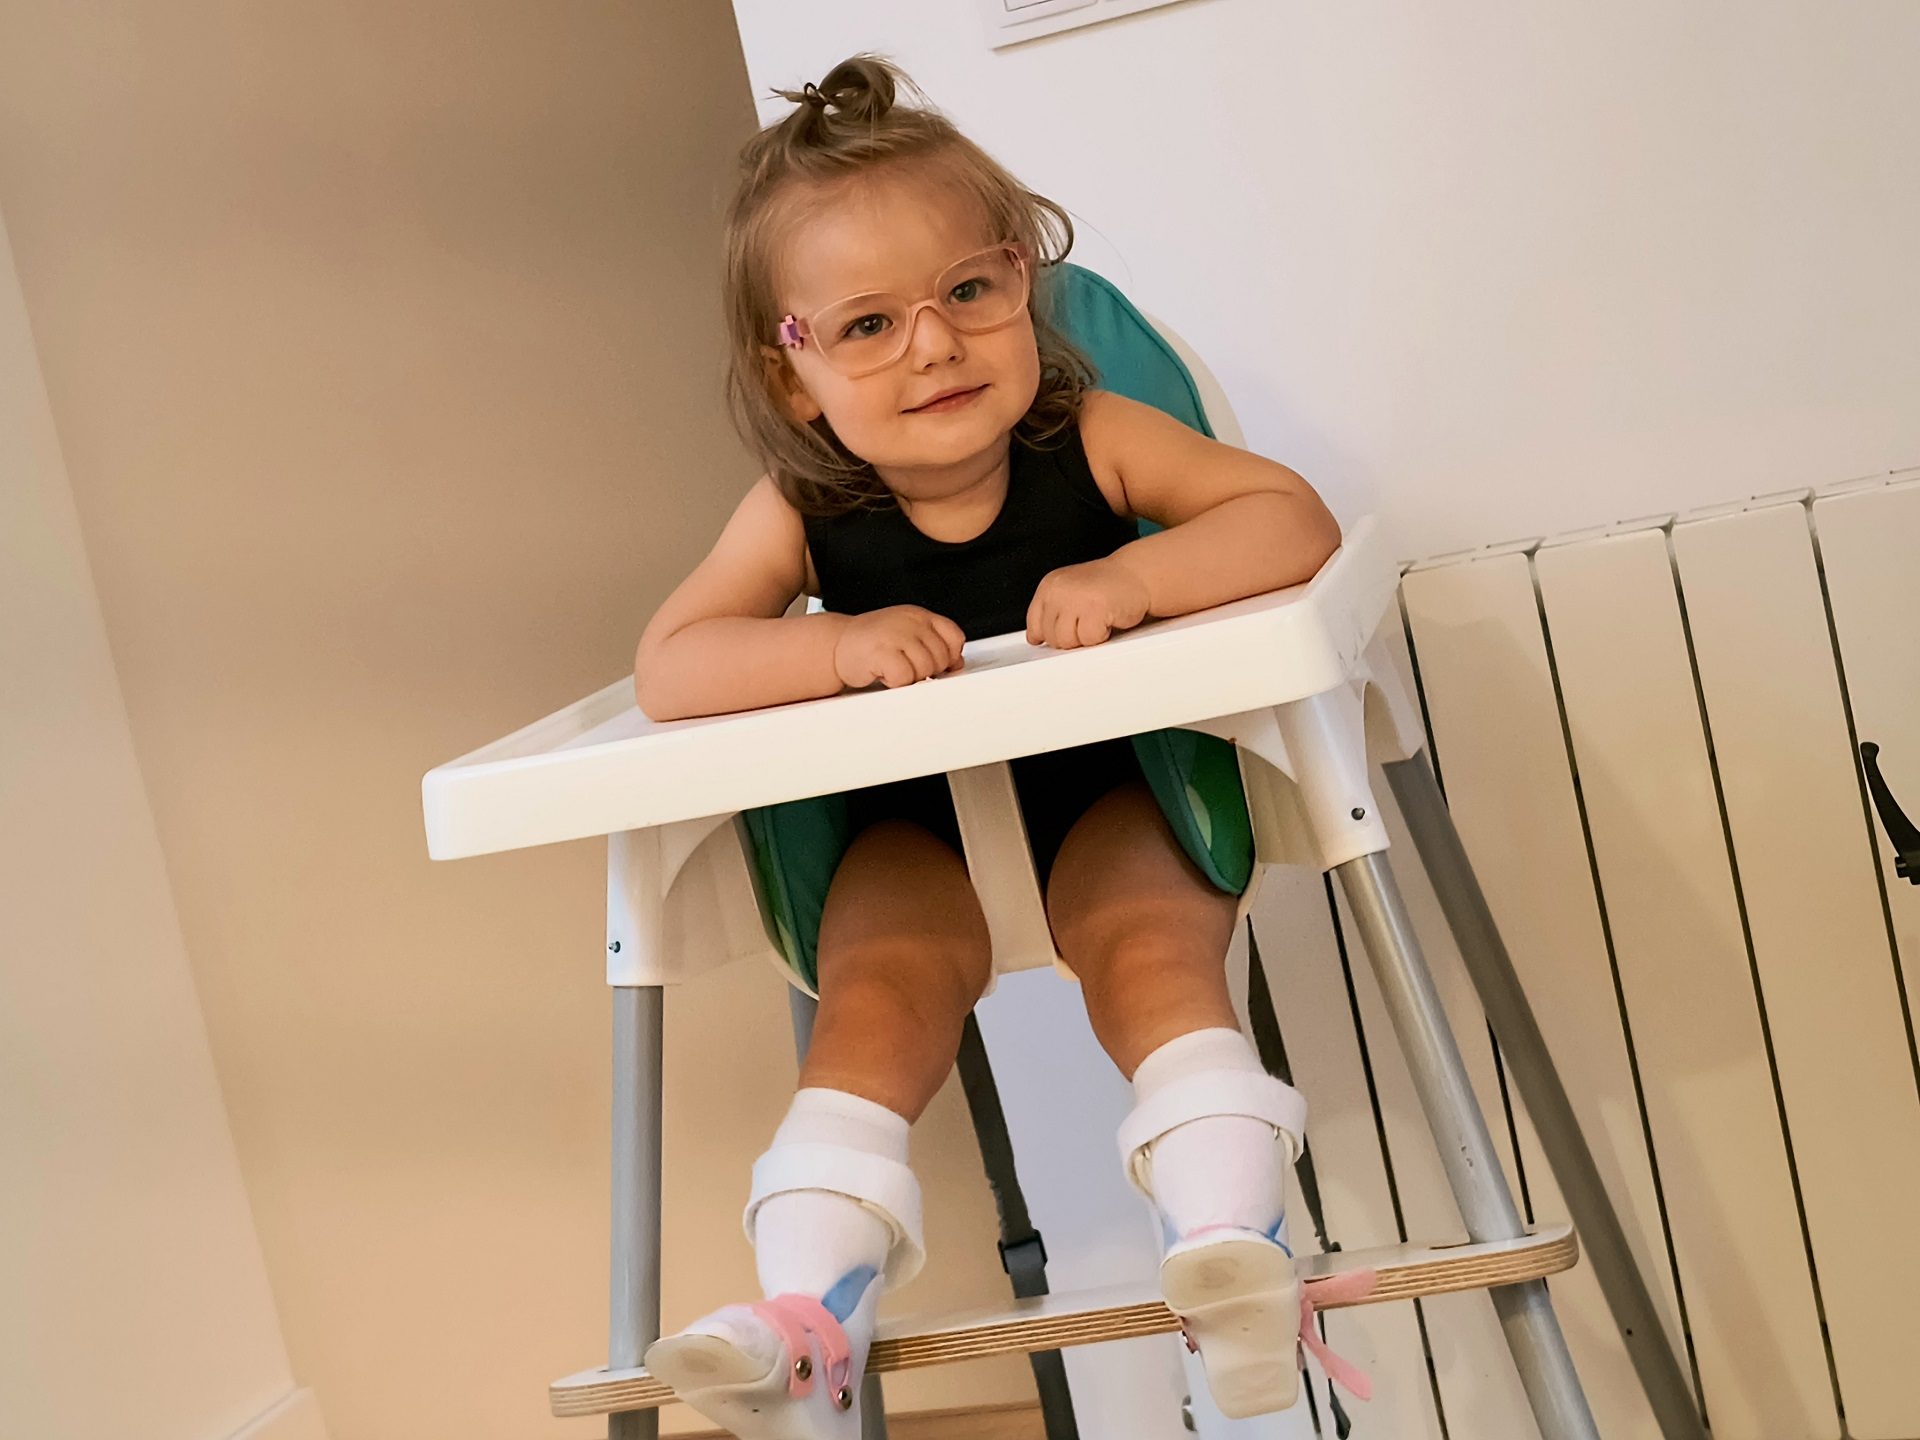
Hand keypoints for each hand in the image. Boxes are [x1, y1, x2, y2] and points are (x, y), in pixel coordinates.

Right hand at [832, 606, 966, 689]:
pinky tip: (883, 673)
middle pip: (941, 657)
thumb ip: (932, 644)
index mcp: (918, 615)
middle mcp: (910, 621)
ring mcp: (896, 634)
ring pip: (925, 669)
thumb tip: (957, 663)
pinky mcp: (882, 651)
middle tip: (905, 667)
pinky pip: (905, 678)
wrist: (833, 644)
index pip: (954, 636)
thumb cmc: (870, 643)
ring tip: (892, 669)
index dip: (949, 656)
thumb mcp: (906, 635)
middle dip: (927, 670)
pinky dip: (895, 682)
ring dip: (910, 678)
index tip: (937, 665)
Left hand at [1025, 557, 1151, 649]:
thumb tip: (1034, 638)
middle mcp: (1059, 590)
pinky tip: (1107, 619)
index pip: (1035, 625)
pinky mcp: (1094, 609)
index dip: (1051, 635)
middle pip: (1052, 637)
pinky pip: (1089, 640)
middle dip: (1072, 637)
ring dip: (1086, 637)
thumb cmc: (1106, 586)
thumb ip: (1051, 613)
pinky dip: (1102, 636)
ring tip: (1097, 619)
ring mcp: (1075, 599)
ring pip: (1068, 641)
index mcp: (1050, 586)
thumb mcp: (1070, 593)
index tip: (1065, 631)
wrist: (1136, 574)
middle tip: (1088, 621)